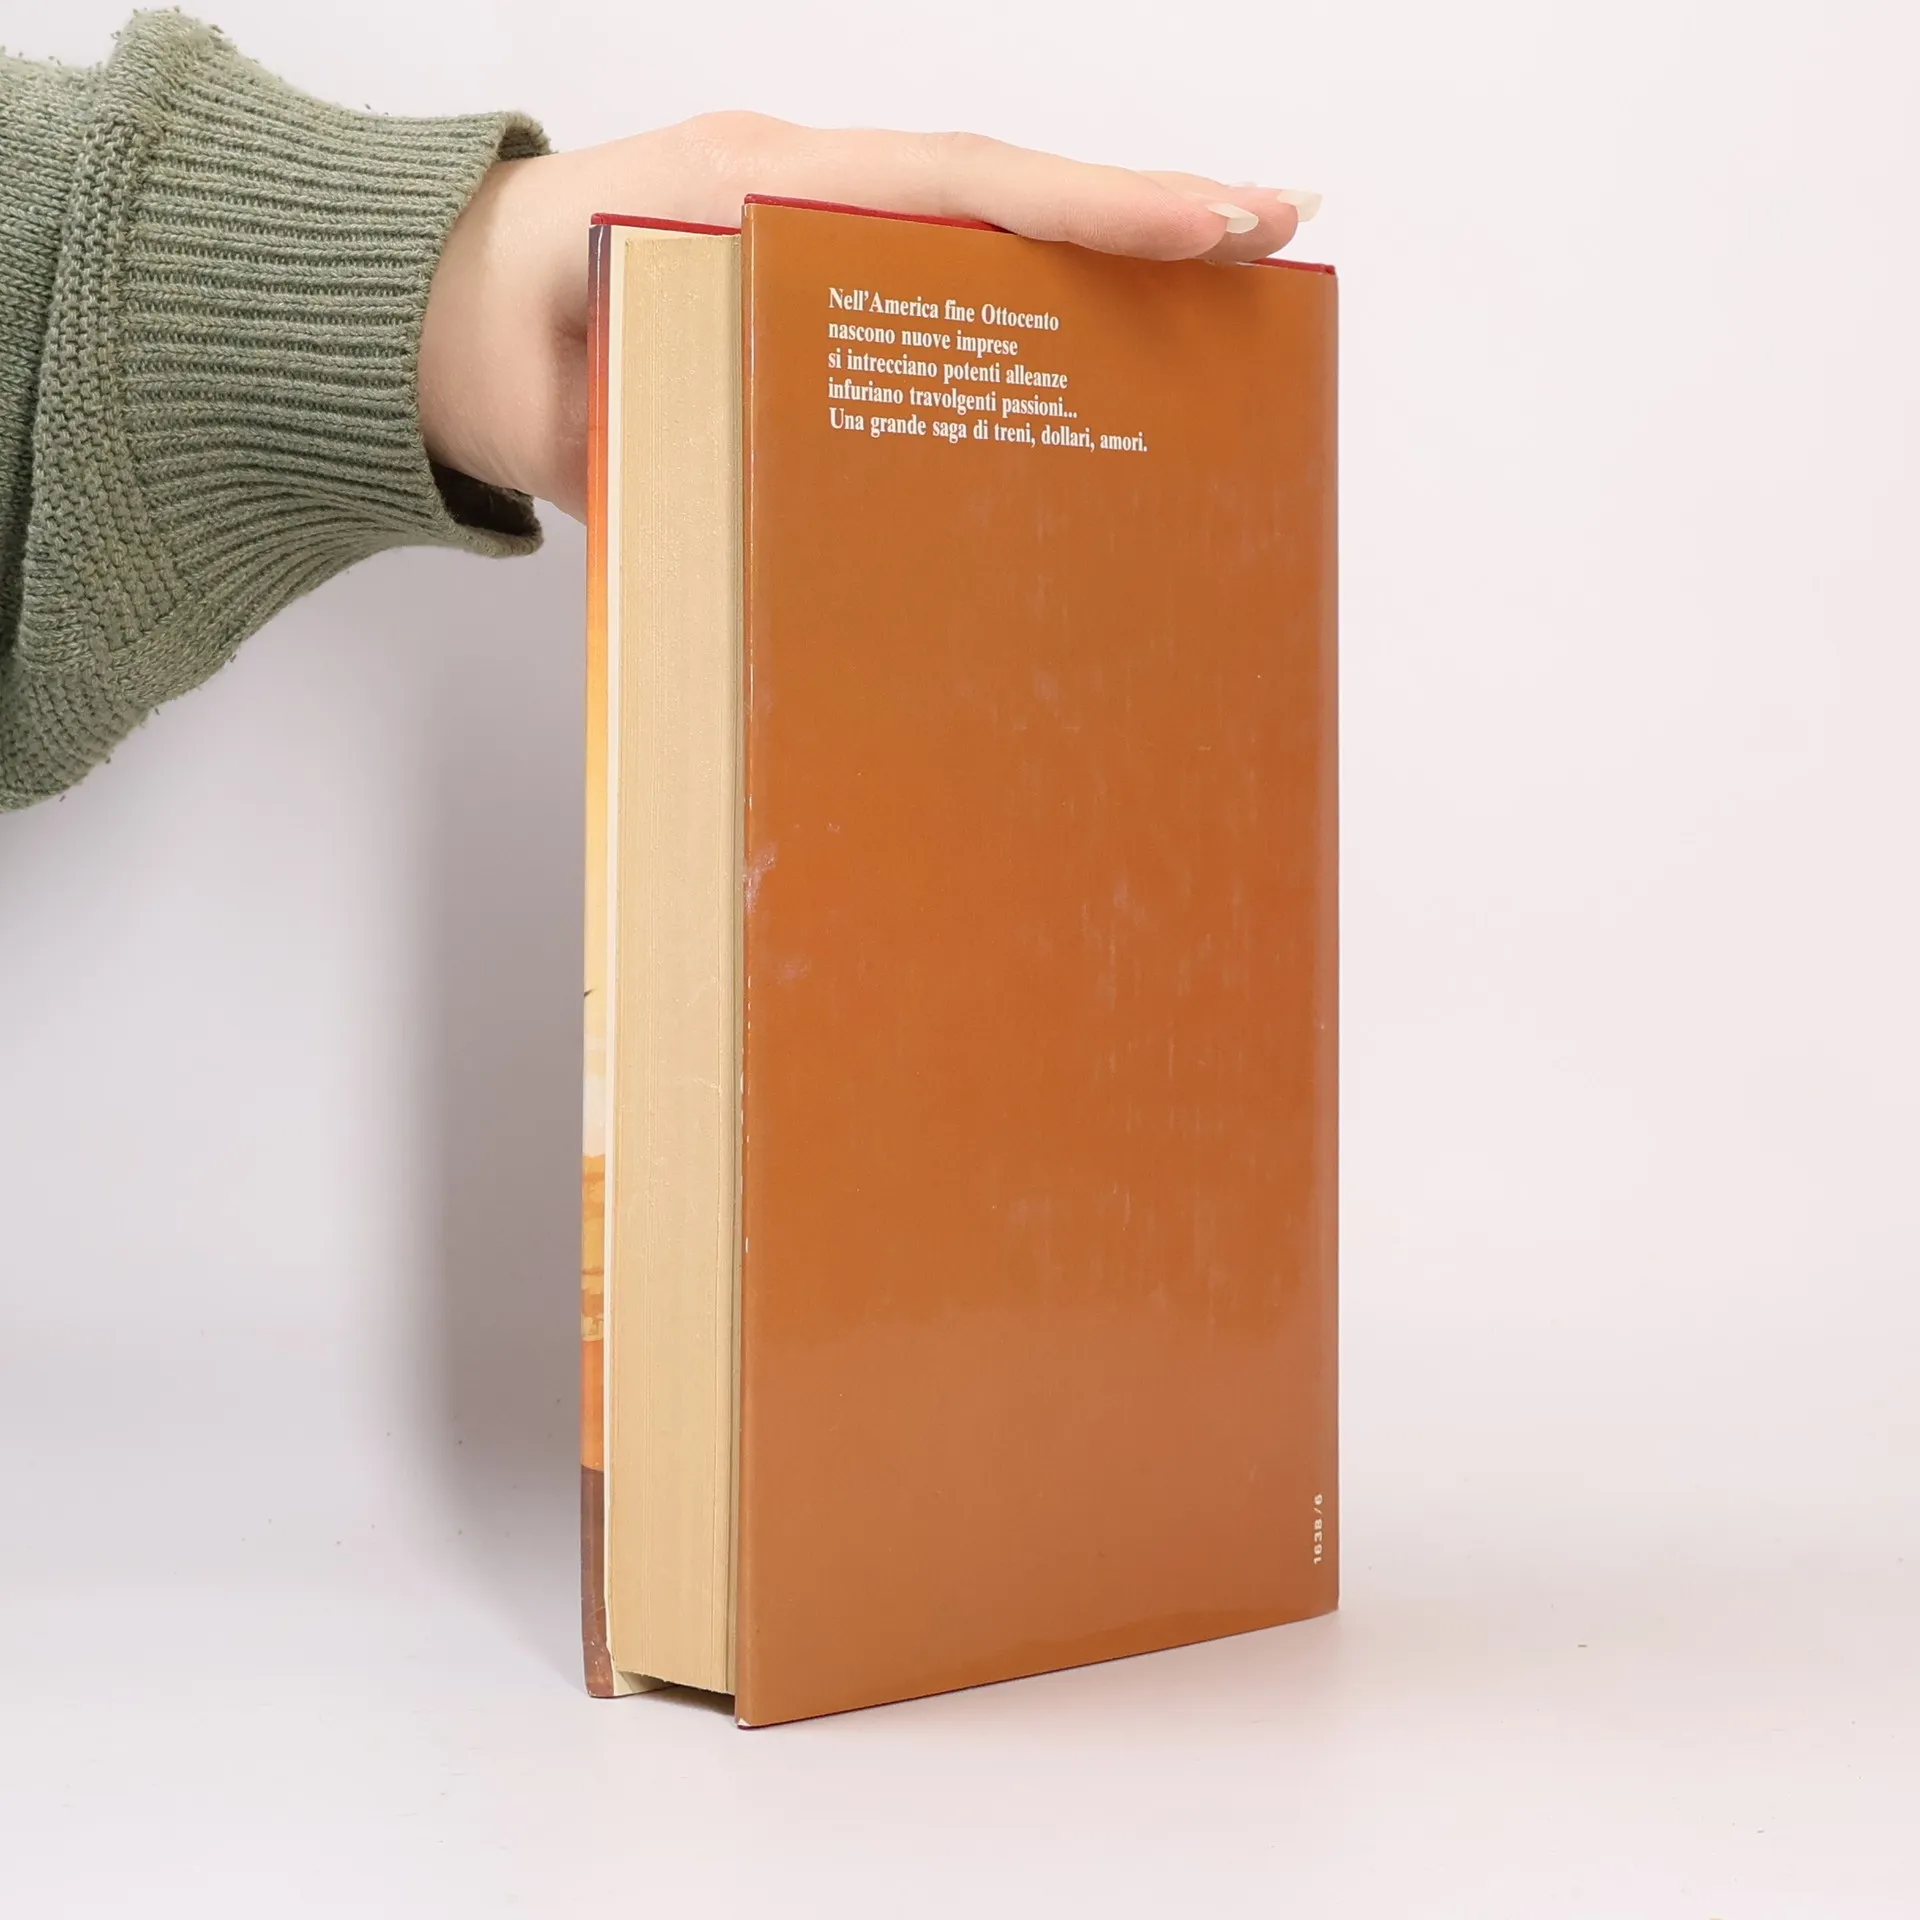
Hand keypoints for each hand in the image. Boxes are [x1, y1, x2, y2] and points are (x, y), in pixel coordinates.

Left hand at [418, 114, 1318, 518]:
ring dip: (1096, 243)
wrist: (432, 322)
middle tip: (1273, 229)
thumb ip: (674, 428)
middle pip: (997, 184)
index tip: (1208, 221)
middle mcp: (798, 180)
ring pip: (976, 218)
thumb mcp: (578, 396)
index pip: (949, 186)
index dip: (1085, 209)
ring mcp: (806, 211)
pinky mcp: (803, 258)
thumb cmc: (496, 353)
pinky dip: (1018, 279)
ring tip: (1221, 273)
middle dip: (1138, 207)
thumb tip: (786, 492)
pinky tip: (1090, 329)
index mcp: (751, 188)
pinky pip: (928, 260)